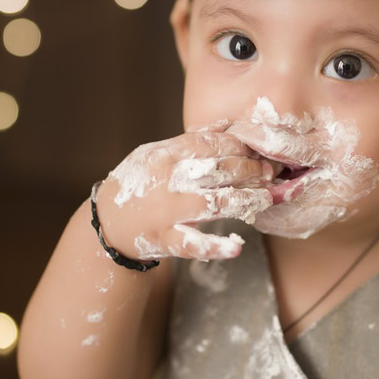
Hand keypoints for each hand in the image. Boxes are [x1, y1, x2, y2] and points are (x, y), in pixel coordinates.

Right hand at [94, 123, 275, 261]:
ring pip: (214, 204)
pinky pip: (193, 244)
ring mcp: (167, 212)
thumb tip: (228, 130)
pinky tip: (236, 246)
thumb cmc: (139, 184)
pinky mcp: (166, 239)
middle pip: (217, 171)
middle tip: (270, 172)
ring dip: (246, 200)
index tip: (256, 149)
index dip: (237, 146)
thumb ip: (188, 145)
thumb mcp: (154, 154)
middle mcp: (167, 182)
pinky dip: (215, 247)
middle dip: (249, 170)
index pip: (208, 144)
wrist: (108, 224)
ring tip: (266, 198)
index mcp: (164, 156)